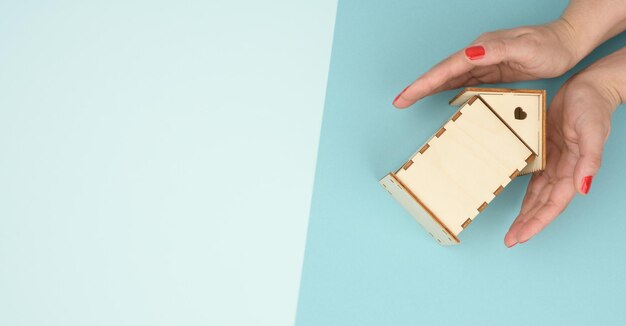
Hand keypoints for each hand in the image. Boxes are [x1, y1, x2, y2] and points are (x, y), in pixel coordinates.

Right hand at [393, 19, 577, 107]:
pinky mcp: (490, 71)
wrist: (568, 43)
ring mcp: (483, 62)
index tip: (405, 95)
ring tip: (408, 101)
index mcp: (482, 49)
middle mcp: (478, 54)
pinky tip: (438, 97)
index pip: (446, 67)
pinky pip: (462, 81)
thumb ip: (495, 51)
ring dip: (428, 89)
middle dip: (418, 87)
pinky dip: (446, 89)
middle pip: (441, 72)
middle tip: (398, 101)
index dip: (424, 83)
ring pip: (449, 77)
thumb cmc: (549, 46)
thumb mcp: (524, 47)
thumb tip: (467, 55)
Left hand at [504, 47, 625, 246]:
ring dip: (526, 214)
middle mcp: (564, 171)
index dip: (537, 222)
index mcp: (574, 170)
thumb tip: (584, 188)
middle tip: (510, 241)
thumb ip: (589, 160)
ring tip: (512, 231)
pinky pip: (535, 179)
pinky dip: (527, 194)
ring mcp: (554, 163)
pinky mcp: (546, 152)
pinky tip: (517, 203)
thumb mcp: (592, 131)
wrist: (588, 88)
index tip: (520, 237)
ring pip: (538, 196)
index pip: (553, 204)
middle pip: (543, 205)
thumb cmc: (592, 108)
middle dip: (528, 224)